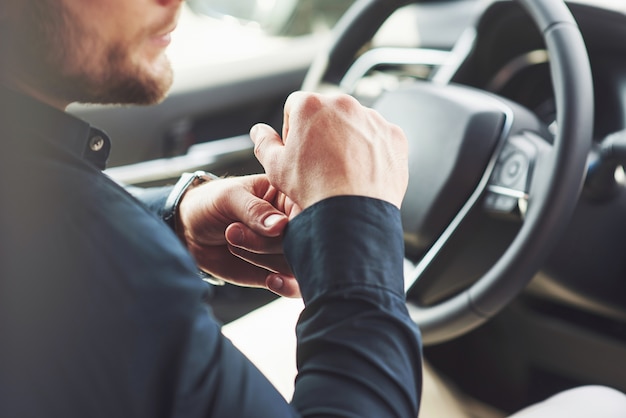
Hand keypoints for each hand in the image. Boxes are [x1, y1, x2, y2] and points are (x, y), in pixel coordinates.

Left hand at [177, 174, 300, 296]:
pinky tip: (272, 281)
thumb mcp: (229, 198)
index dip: (299, 224)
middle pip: (304, 241)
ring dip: (265, 259)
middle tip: (233, 231)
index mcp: (288, 196)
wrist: (188, 230)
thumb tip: (281, 226)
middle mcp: (293, 223)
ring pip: (297, 264)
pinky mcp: (276, 271)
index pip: (310, 211)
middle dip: (269, 243)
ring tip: (231, 239)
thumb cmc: (210, 203)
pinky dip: (286, 286)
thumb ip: (255, 211)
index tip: (277, 229)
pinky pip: (293, 284)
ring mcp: (286, 249)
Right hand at [250, 92, 408, 209]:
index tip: (298, 152)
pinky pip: (380, 139)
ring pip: (355, 125)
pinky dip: (373, 153)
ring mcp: (372, 118)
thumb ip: (265, 143)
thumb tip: (258, 131)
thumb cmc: (312, 189)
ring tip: (343, 173)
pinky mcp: (394, 136)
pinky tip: (362, 174)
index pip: (296, 107)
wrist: (352, 213)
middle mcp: (344, 103)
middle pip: (328, 114)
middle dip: (323, 133)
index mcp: (311, 104)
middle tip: (320, 165)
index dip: (293, 131)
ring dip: (348, 141)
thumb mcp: (275, 168)